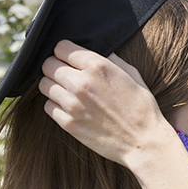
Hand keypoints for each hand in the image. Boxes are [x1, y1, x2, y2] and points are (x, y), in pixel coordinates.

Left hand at [39, 39, 172, 168]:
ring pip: (44, 84)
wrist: (143, 142)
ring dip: (53, 86)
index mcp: (98, 66)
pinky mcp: (68, 123)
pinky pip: (48, 106)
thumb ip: (111, 59)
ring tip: (66, 92)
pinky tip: (69, 107)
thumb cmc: (142, 109)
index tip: (68, 58)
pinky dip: (55, 105)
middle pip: (48, 64)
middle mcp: (81, 82)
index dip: (64, 51)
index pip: (61, 47)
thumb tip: (97, 51)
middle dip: (55, 67)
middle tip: (65, 75)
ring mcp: (72, 104)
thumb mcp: (132, 75)